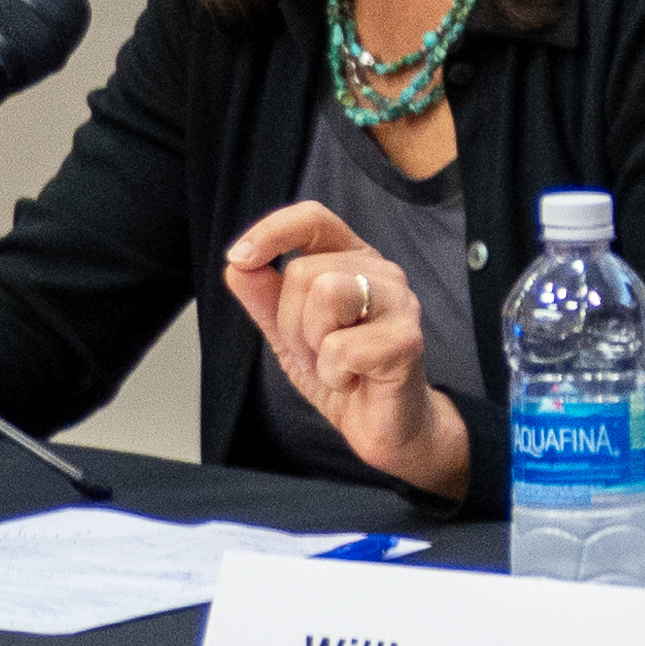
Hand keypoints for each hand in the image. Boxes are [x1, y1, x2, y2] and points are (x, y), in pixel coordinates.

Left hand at [220, 200, 474, 500]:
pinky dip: (333, 375)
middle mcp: (381, 272)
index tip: (241, 258)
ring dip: (312, 344)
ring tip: (333, 364)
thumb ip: (263, 297)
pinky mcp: (407, 340)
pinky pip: (341, 347)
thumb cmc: (344, 373)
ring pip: (326, 294)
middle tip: (314, 353)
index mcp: (353, 260)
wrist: (383, 426)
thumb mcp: (289, 333)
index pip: (313, 218)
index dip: (272, 230)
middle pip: (304, 271)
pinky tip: (353, 381)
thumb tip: (237, 265)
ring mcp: (400, 302)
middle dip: (291, 323)